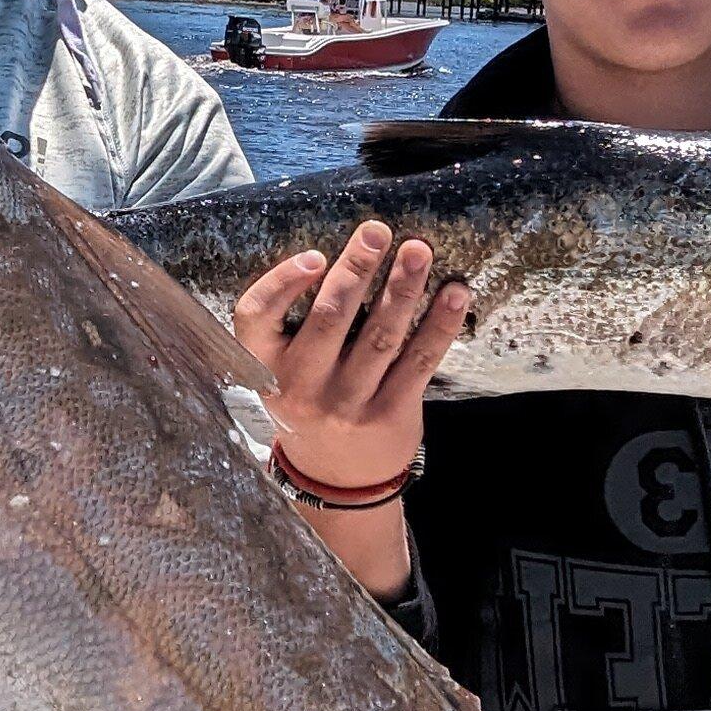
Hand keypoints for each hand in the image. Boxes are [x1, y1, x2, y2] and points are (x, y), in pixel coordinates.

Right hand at [232, 218, 471, 494]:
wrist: (334, 479)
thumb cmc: (306, 403)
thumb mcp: (277, 372)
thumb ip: (292, 325)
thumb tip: (343, 255)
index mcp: (265, 366)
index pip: (257, 314)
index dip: (282, 282)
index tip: (313, 256)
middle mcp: (302, 386)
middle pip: (330, 317)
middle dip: (356, 270)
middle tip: (378, 231)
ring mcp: (347, 403)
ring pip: (380, 335)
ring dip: (403, 288)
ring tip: (419, 250)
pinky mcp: (389, 413)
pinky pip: (418, 361)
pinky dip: (439, 324)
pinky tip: (454, 293)